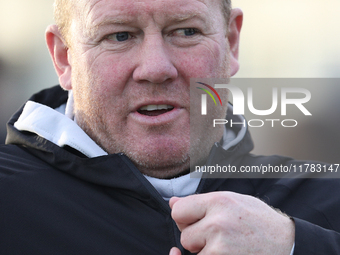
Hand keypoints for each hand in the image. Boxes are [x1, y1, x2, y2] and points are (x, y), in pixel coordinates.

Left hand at [169, 192, 294, 254]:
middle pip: (184, 235)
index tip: (196, 221)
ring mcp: (221, 247)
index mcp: (218, 201)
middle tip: (219, 235)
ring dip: (204, 252)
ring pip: (192, 253)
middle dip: (196, 238)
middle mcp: (218, 222)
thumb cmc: (258, 221)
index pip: (178, 211)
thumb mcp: (232, 201)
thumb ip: (200, 202)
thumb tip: (171, 203)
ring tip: (227, 245)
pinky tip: (226, 252)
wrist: (288, 244)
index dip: (185, 218)